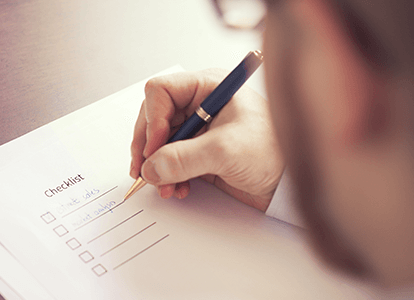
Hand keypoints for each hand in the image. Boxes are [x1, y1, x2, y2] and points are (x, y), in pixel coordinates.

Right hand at [130, 69, 284, 210]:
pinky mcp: (197, 153)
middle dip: (148, 147)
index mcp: (207, 88)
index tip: (154, 148)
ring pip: (157, 143)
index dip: (151, 119)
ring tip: (164, 187)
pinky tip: (177, 190)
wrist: (289, 184)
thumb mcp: (226, 151)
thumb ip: (184, 158)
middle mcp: (198, 106)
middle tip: (146, 170)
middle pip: (153, 118)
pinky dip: (166, 177)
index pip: (160, 92)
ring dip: (156, 167)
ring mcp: (196, 131)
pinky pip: (168, 162)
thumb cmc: (273, 152)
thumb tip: (150, 168)